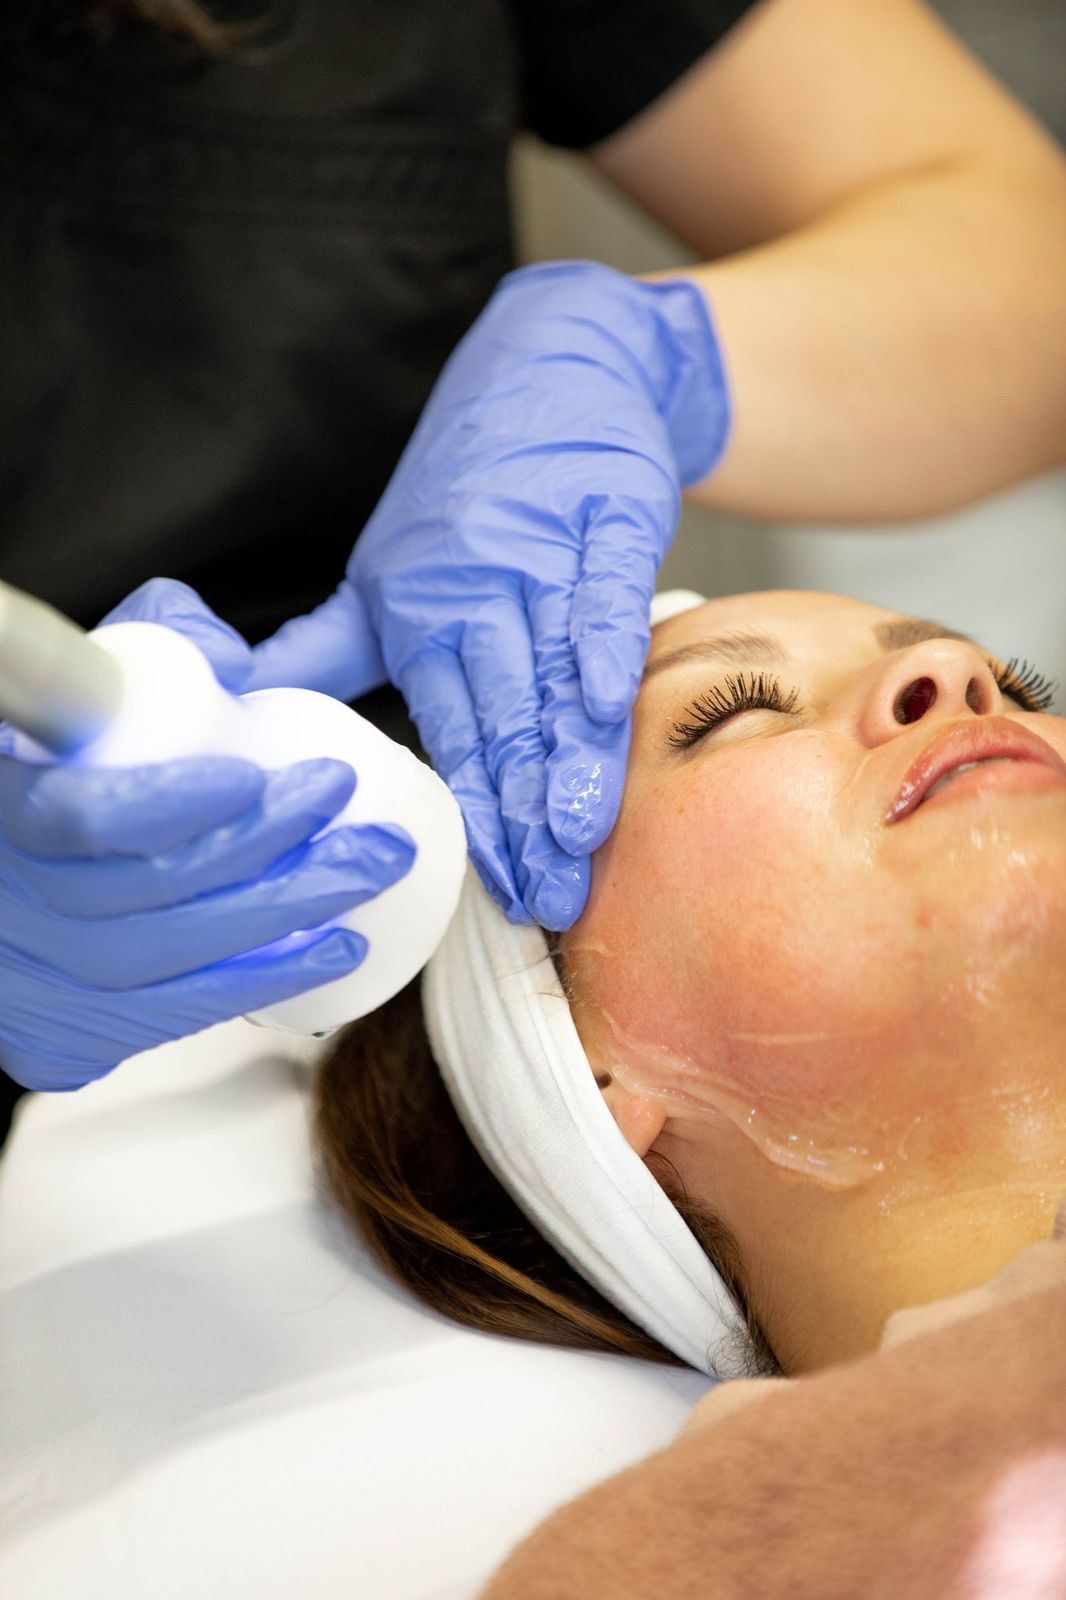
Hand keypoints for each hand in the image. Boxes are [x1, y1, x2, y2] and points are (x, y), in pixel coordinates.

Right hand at [0, 579, 412, 1091]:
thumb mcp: (91, 683)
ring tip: (368, 873)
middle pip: (150, 891)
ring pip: (172, 963)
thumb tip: (234, 668)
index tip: (254, 776)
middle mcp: (12, 902)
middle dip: (273, 852)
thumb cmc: (57, 765)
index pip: (85, 816)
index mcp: (8, 803)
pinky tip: (334, 948)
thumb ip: (161, 640)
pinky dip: (263, 981)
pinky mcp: (61, 1037)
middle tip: (358, 817)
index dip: (175, 804)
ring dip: (289, 921)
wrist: (9, 883)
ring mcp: (29, 983)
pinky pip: (172, 1018)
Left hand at [249, 262, 729, 927]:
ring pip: (552, 673)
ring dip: (569, 759)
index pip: (454, 736)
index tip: (504, 887)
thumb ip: (323, 649)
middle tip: (551, 897)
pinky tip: (605, 706)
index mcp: (420, 616)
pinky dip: (607, 646)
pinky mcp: (606, 517)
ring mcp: (540, 553)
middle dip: (528, 818)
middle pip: (505, 722)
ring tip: (578, 839)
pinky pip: (604, 591)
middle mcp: (475, 590)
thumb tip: (242, 708)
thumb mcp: (383, 571)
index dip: (481, 815)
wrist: (554, 365)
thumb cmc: (469, 487)